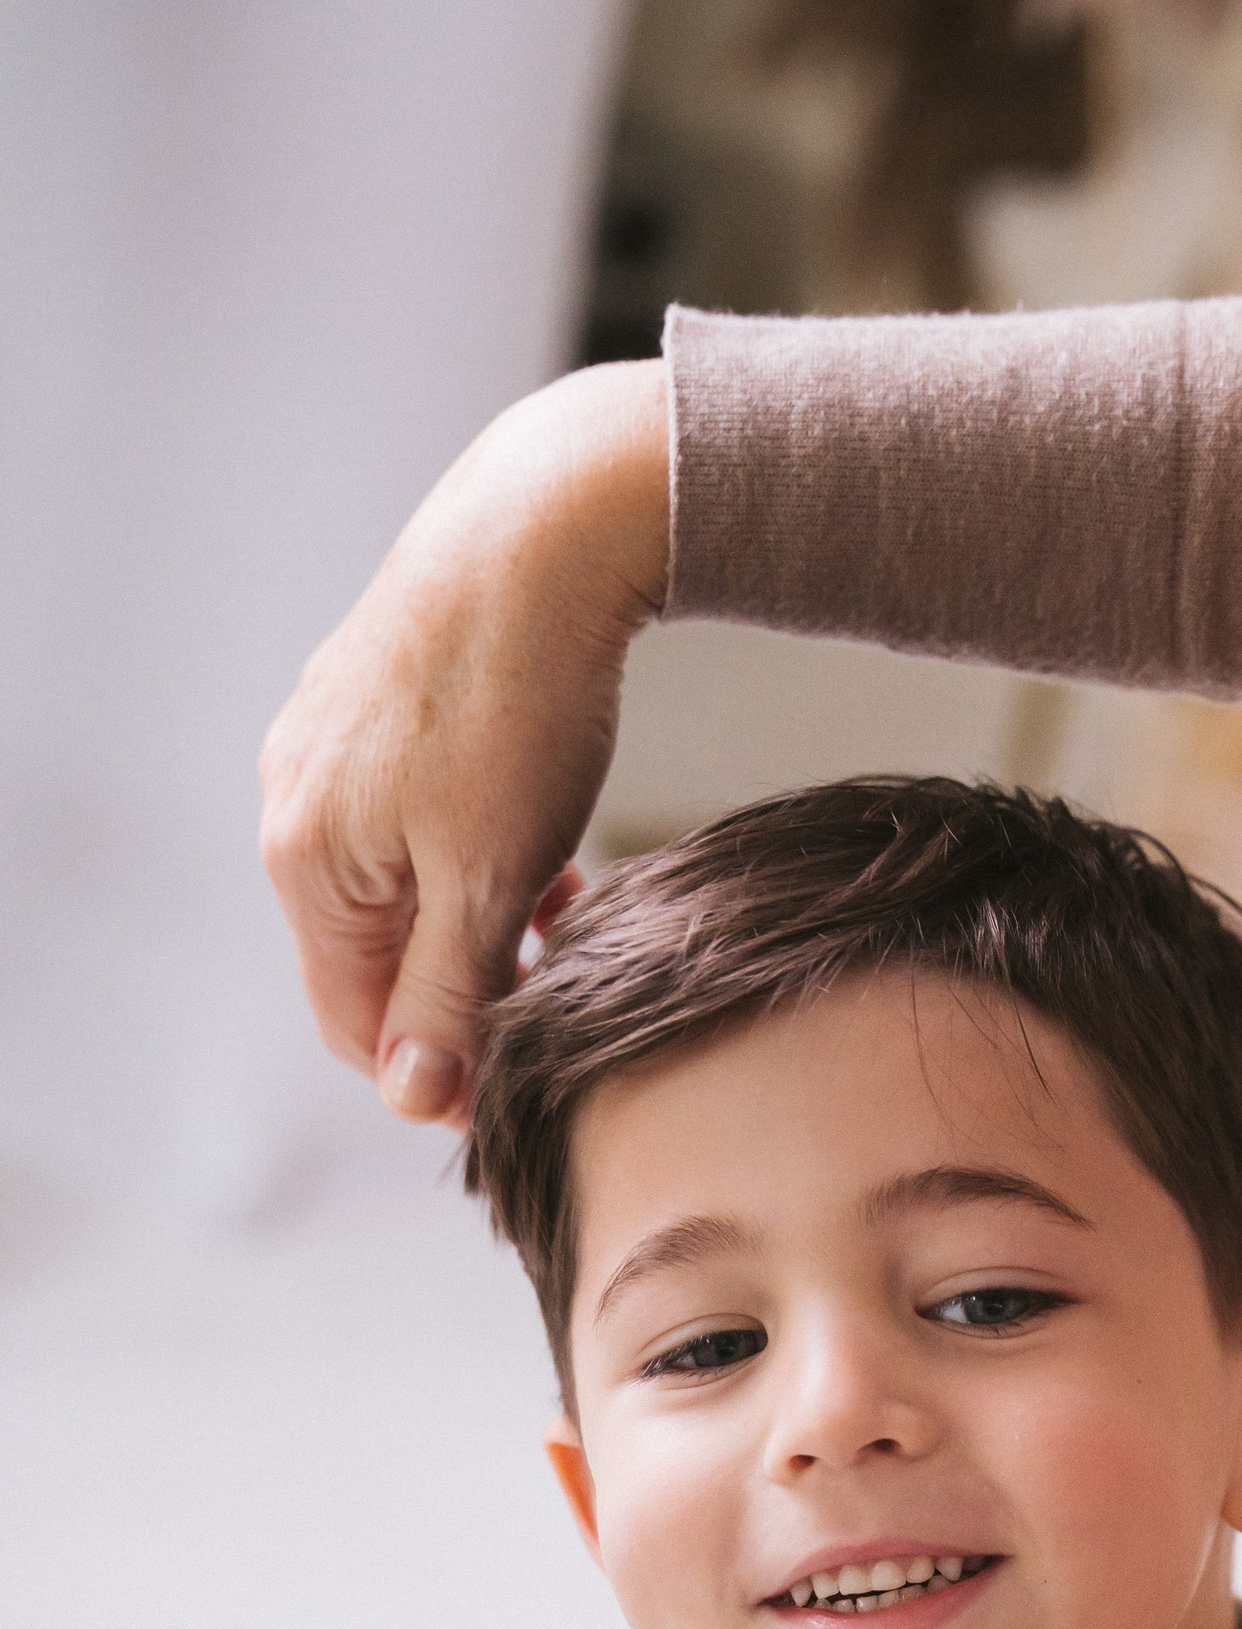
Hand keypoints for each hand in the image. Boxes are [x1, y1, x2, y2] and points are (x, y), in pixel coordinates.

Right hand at [257, 359, 669, 1123]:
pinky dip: (476, 857)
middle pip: (376, 955)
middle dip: (462, 991)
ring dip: (478, 926)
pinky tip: (545, 852)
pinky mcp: (374, 704)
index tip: (519, 1077)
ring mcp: (328, 747)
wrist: (542, 533)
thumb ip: (448, 996)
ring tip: (561, 923)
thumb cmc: (514, 706)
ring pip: (403, 887)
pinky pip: (416, 820)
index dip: (437, 1071)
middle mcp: (294, 802)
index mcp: (304, 860)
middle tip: (554, 999)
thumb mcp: (488, 882)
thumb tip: (412, 1095)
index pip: (353, 1022)